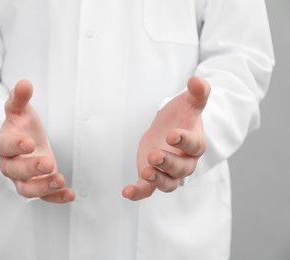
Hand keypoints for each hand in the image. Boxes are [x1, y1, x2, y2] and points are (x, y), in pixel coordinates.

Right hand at [0, 80, 74, 202]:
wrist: (24, 142)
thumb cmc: (21, 126)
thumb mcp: (19, 110)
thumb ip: (19, 98)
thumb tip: (24, 83)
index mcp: (4, 144)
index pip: (4, 147)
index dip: (15, 145)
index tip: (29, 143)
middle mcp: (10, 164)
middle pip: (15, 170)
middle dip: (30, 168)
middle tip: (48, 163)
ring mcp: (22, 178)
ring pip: (26, 189)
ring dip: (42, 187)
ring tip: (60, 180)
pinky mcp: (36, 186)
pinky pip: (43, 196)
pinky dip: (55, 197)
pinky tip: (70, 194)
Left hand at [122, 76, 209, 200]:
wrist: (170, 129)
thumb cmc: (182, 116)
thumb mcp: (189, 102)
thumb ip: (197, 93)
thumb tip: (197, 79)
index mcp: (195, 143)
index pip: (194, 145)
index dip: (184, 141)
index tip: (172, 135)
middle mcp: (185, 162)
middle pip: (181, 169)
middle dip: (168, 163)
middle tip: (154, 156)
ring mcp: (168, 172)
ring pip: (167, 183)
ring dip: (157, 180)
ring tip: (145, 173)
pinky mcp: (153, 177)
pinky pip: (148, 189)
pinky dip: (138, 193)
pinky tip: (126, 192)